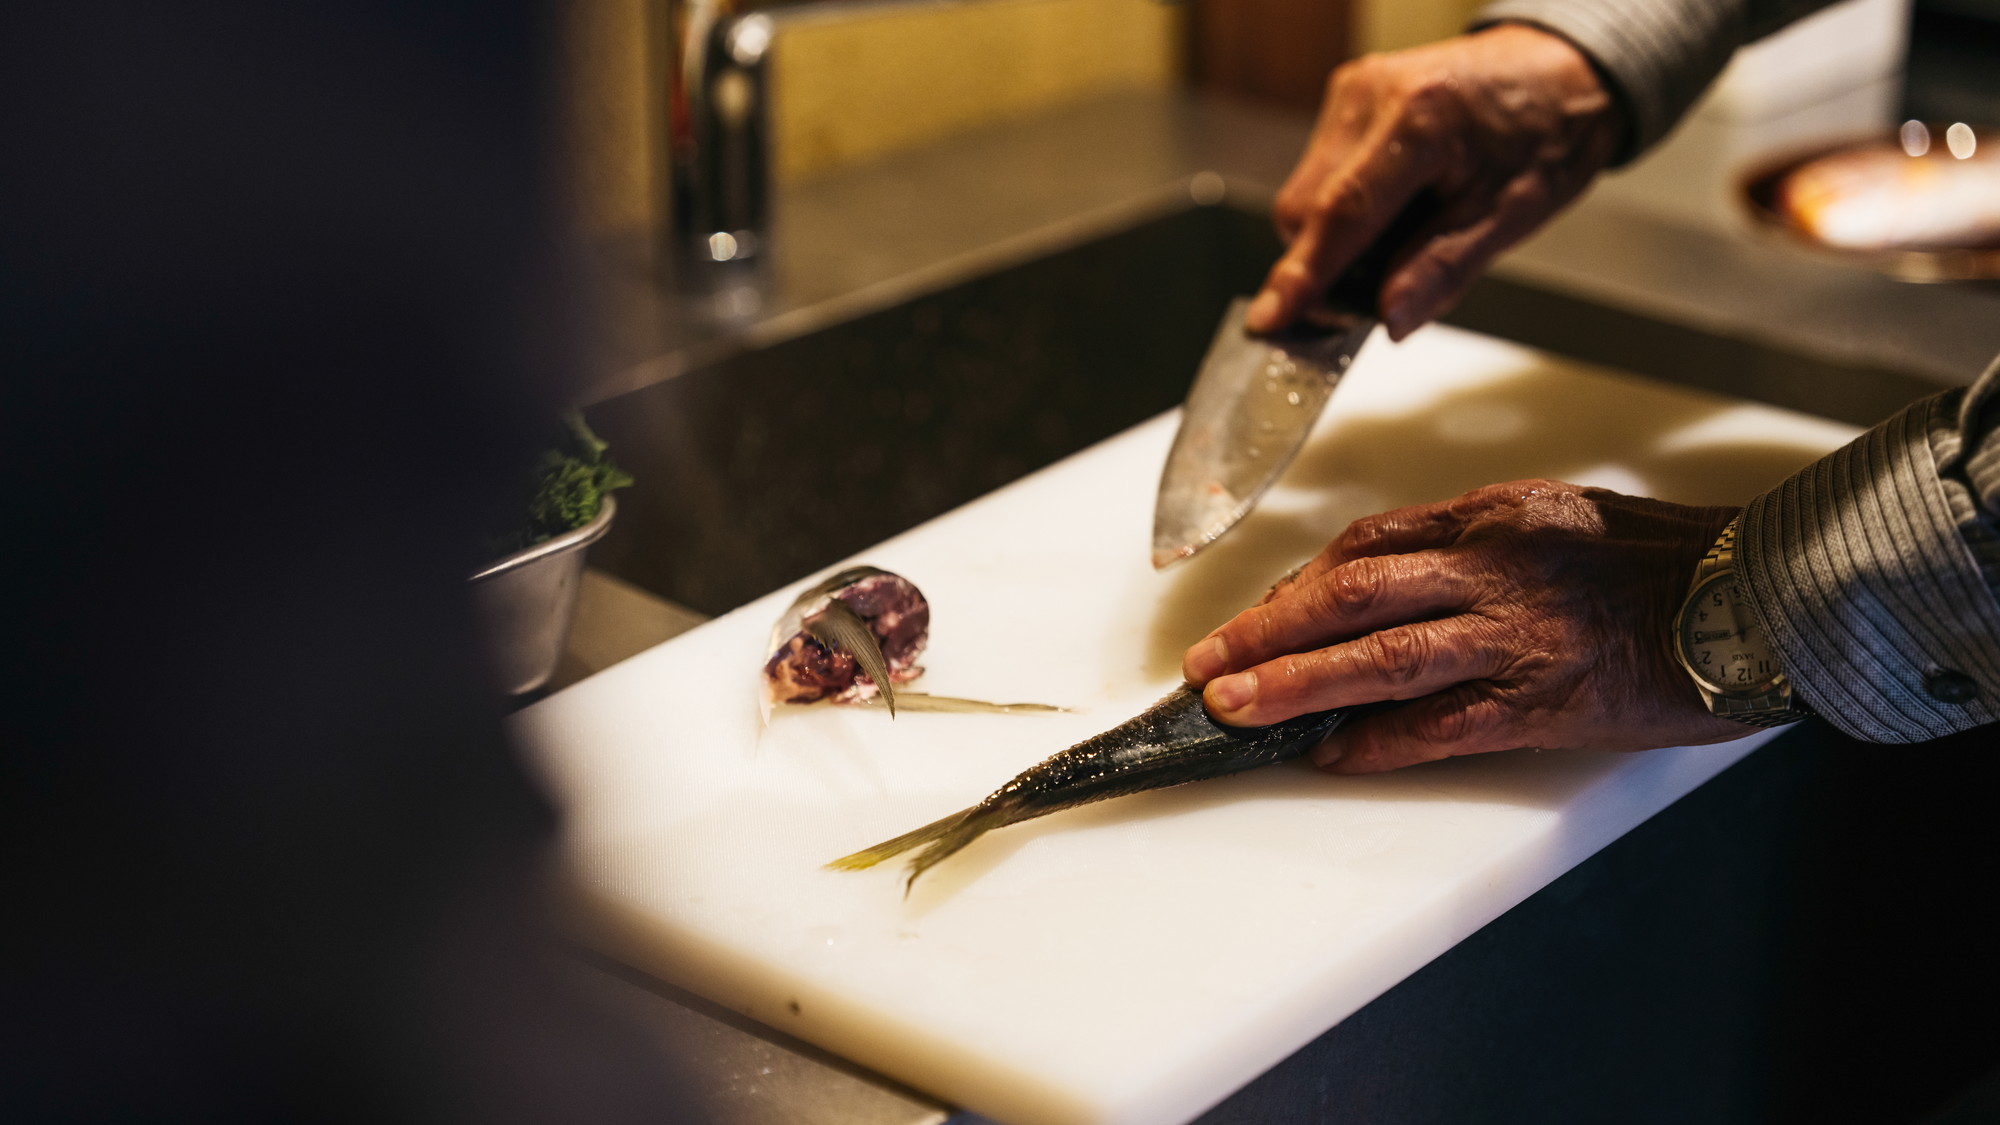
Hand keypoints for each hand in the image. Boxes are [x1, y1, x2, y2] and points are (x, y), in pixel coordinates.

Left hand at [1180, 481, 1749, 773]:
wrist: (1758, 601)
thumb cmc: (1662, 560)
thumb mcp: (1558, 515)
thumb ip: (1474, 539)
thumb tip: (1385, 579)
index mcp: (1493, 513)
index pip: (1365, 543)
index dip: (1296, 587)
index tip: (1256, 618)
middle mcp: (1492, 565)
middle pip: (1349, 593)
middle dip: (1265, 633)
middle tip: (1207, 667)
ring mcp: (1515, 634)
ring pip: (1377, 658)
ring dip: (1294, 687)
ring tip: (1234, 710)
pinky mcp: (1542, 700)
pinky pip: (1437, 726)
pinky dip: (1375, 743)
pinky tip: (1328, 756)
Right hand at [1247, 24, 1622, 338]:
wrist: (1562, 67)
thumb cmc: (1548, 128)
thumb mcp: (1514, 213)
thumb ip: (1444, 269)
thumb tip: (1390, 318)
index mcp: (1421, 119)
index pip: (1341, 213)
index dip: (1303, 275)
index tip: (1270, 320)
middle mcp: (1373, 95)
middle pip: (1305, 208)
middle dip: (1325, 264)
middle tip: (1376, 293)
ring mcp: (1353, 92)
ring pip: (1304, 195)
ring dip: (1335, 237)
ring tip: (1403, 234)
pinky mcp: (1347, 96)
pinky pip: (1319, 172)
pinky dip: (1343, 208)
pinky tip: (1391, 208)